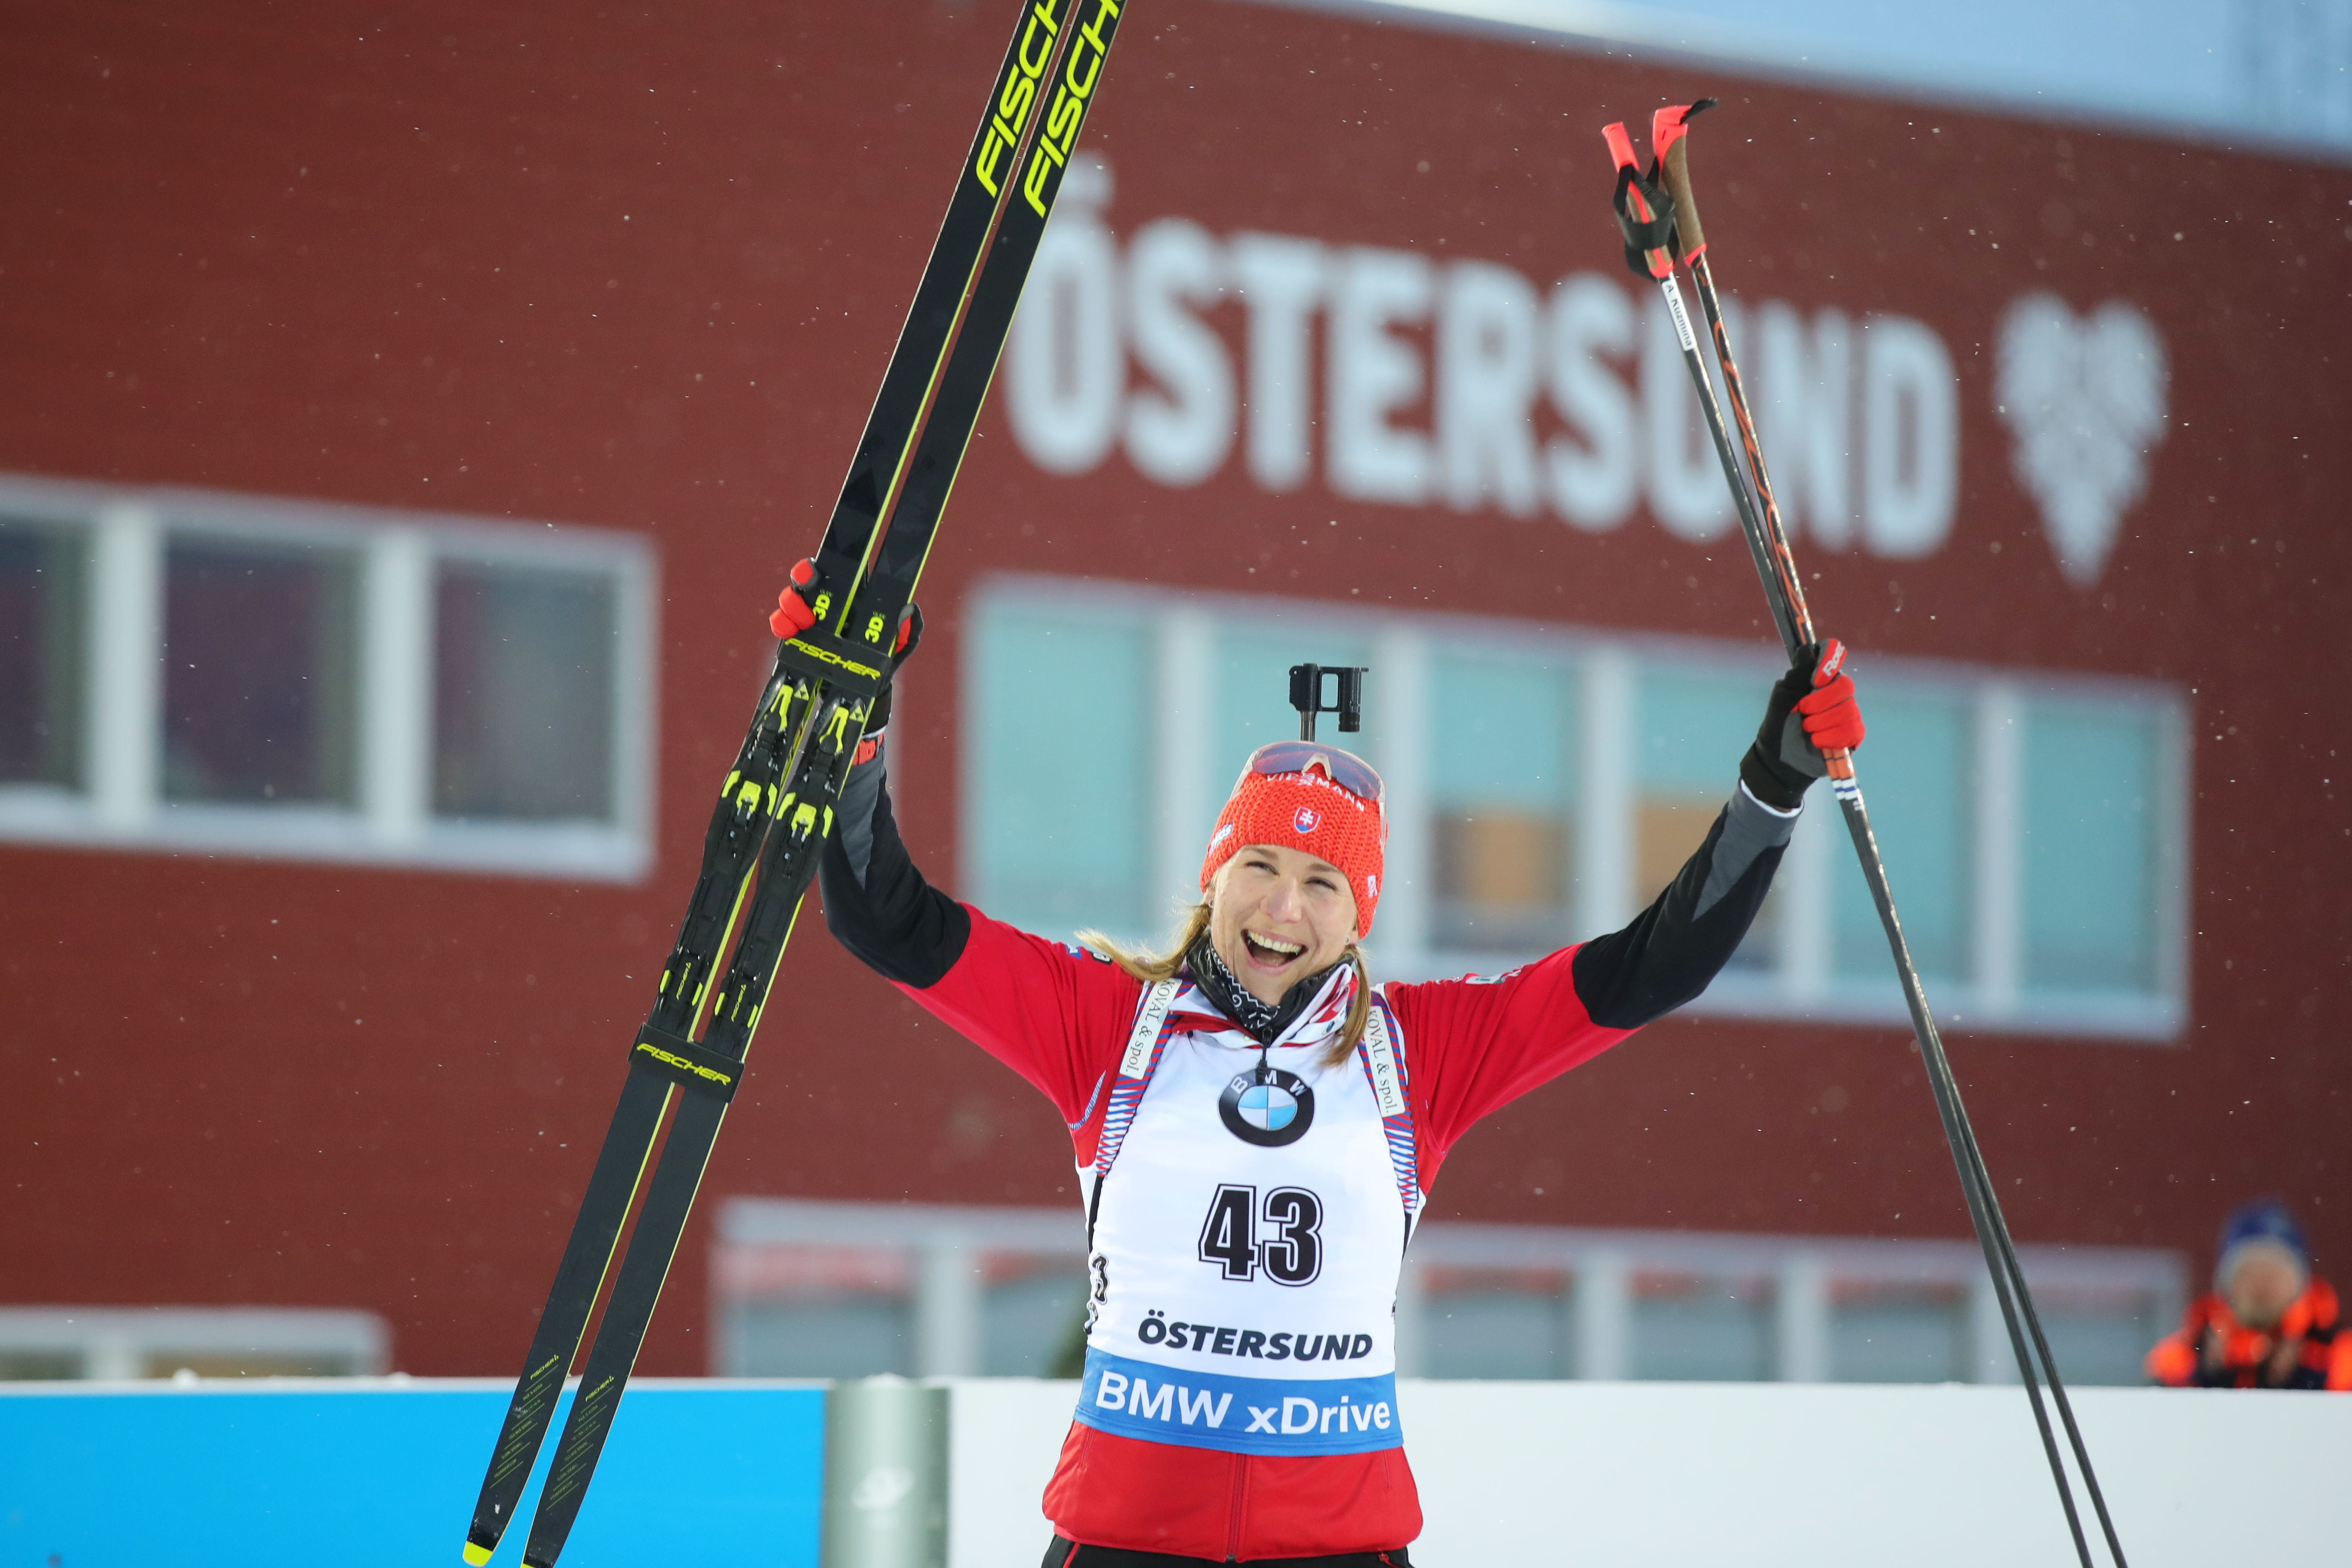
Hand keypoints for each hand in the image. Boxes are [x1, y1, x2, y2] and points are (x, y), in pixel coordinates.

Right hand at [769, 559, 921, 749]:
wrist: (864, 695)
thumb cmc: (884, 661)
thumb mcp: (901, 647)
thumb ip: (909, 630)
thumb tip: (912, 610)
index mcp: (854, 598)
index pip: (838, 572)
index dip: (826, 564)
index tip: (816, 567)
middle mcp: (829, 604)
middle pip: (808, 581)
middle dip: (802, 580)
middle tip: (807, 587)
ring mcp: (810, 621)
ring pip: (791, 601)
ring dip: (791, 604)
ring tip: (801, 620)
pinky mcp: (797, 640)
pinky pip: (781, 626)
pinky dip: (780, 625)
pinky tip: (787, 632)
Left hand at [1740, 639, 1864, 809]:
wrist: (1779, 760)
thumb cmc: (1778, 727)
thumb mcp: (1782, 699)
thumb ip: (1795, 676)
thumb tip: (1805, 650)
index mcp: (1818, 680)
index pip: (1833, 658)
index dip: (1829, 662)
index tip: (1815, 679)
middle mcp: (1836, 694)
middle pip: (1845, 685)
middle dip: (1822, 701)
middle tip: (1804, 712)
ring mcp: (1847, 714)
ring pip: (1849, 710)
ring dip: (1823, 722)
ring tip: (1808, 730)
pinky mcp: (1852, 735)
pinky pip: (1852, 731)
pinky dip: (1831, 737)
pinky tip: (1817, 742)